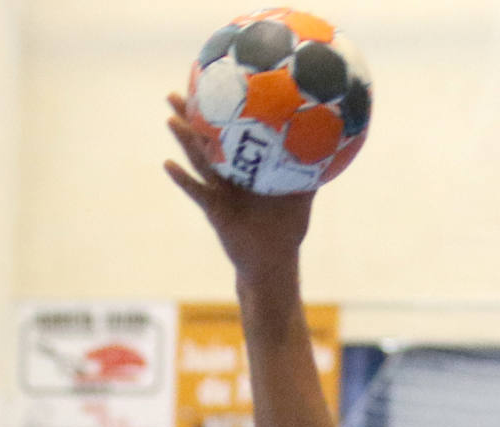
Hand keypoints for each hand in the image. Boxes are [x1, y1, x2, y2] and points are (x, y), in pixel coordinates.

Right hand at [164, 93, 314, 272]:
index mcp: (246, 171)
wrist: (275, 263)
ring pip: (199, 162)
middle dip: (192, 119)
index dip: (220, 116)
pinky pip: (198, 193)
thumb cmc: (287, 231)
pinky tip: (168, 164)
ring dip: (184, 141)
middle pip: (207, 142)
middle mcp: (229, 178)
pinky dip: (183, 180)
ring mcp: (220, 193)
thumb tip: (331, 151)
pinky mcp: (216, 212)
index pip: (230, 137)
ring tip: (171, 118)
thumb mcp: (301, 197)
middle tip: (175, 93)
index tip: (211, 89)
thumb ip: (309, 174)